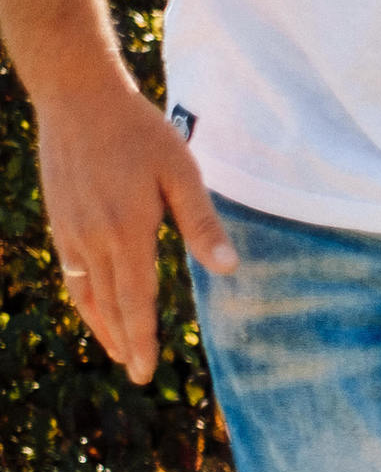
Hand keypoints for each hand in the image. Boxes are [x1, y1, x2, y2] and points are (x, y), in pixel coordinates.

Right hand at [38, 82, 234, 383]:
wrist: (76, 96)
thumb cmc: (139, 132)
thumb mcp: (182, 173)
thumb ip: (202, 224)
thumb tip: (229, 269)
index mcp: (126, 232)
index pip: (134, 301)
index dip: (141, 339)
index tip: (145, 372)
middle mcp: (93, 237)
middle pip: (108, 304)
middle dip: (123, 343)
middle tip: (137, 376)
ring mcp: (71, 229)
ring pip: (85, 292)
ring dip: (101, 325)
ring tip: (117, 351)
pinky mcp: (60, 217)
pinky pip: (71, 270)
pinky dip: (84, 297)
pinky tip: (94, 306)